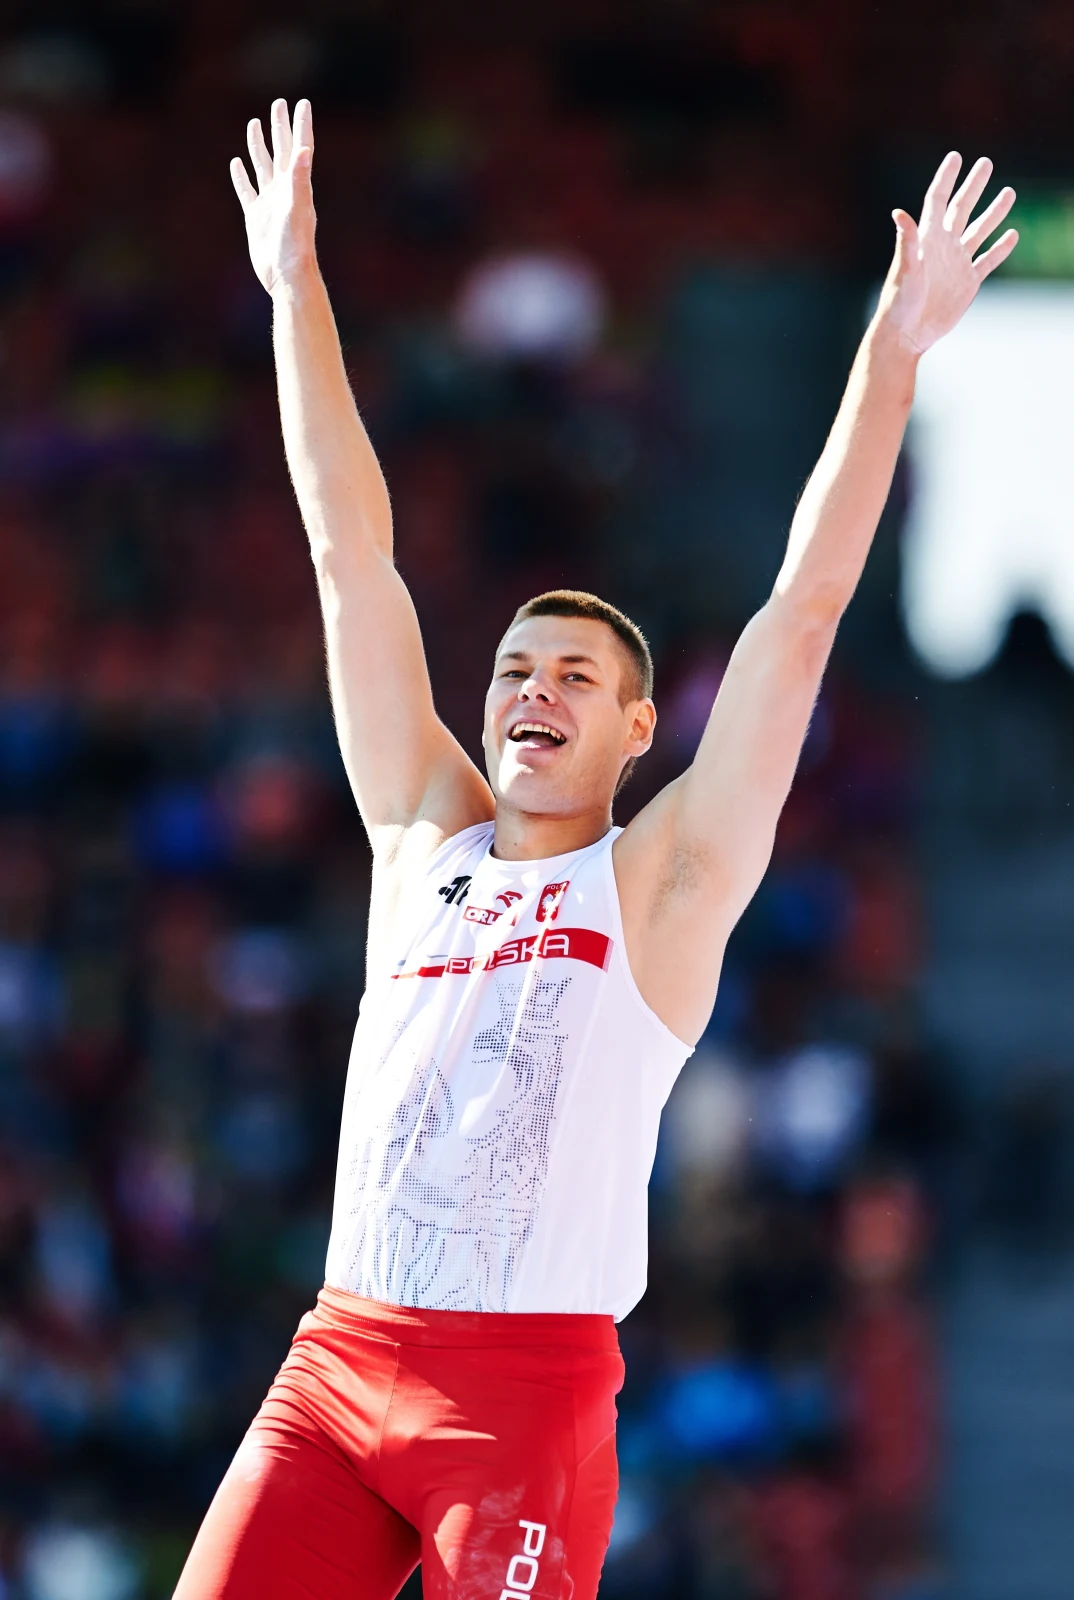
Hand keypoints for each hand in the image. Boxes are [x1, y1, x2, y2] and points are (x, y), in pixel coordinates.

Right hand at [230, 98, 315, 294]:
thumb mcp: (297, 208)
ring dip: (258, 145)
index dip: (300, 125)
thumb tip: (304, 149)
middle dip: (279, 127)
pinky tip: (237, 164)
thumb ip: (299, 178)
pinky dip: (241, 176)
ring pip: (262, 166)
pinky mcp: (256, 217)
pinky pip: (247, 191)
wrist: (285, 276)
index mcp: (296, 185)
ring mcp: (269, 202)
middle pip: (280, 151)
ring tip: (254, 124)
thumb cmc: (295, 245)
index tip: (303, 103)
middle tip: (278, 104)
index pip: (299, 148)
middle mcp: (284, 190)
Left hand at [877, 152, 1017, 355]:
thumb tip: (899, 212)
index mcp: (927, 238)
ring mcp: (957, 263)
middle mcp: (943, 246)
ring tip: (1009, 192)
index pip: (938, 200)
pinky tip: (1012, 235)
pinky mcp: (967, 282)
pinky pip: (988, 260)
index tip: (956, 157)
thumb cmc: (899, 303)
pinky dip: (1000, 248)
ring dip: (993, 213)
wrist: (907, 334)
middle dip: (974, 185)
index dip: (947, 178)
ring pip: (979, 231)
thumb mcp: (904, 269)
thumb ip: (906, 240)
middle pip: (962, 208)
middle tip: (986, 163)